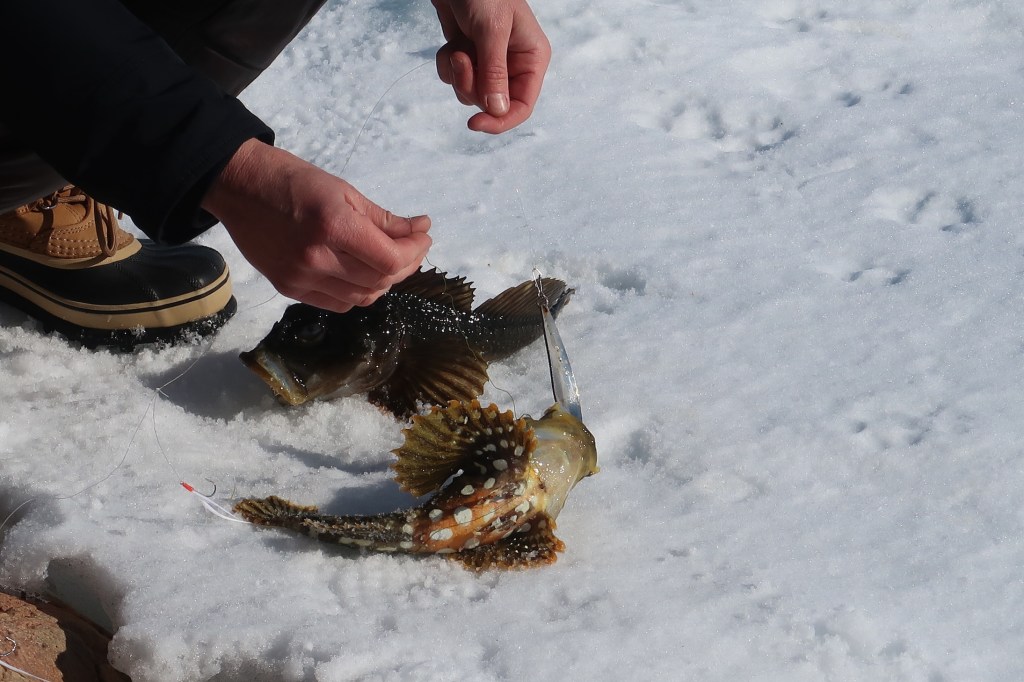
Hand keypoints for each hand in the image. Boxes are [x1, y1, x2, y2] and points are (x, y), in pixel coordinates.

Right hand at [202, 139, 431, 312]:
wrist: (238, 186)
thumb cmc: (292, 179)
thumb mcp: (343, 190)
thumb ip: (383, 218)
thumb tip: (420, 230)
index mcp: (333, 227)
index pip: (390, 260)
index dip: (415, 252)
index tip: (423, 236)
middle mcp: (317, 259)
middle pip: (380, 281)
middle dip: (406, 265)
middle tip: (412, 247)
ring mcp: (300, 278)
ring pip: (362, 297)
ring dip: (384, 282)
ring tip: (389, 260)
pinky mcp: (288, 288)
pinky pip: (337, 303)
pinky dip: (358, 293)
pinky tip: (363, 274)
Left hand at [431, 0, 550, 133]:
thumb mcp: (491, 30)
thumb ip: (495, 72)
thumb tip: (497, 111)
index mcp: (532, 59)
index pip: (522, 106)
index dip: (500, 121)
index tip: (475, 124)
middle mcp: (514, 64)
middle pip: (492, 104)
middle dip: (471, 86)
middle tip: (461, 59)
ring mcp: (490, 62)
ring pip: (471, 94)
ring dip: (458, 75)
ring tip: (457, 46)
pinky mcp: (469, 56)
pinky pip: (455, 79)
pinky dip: (447, 64)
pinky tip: (450, 41)